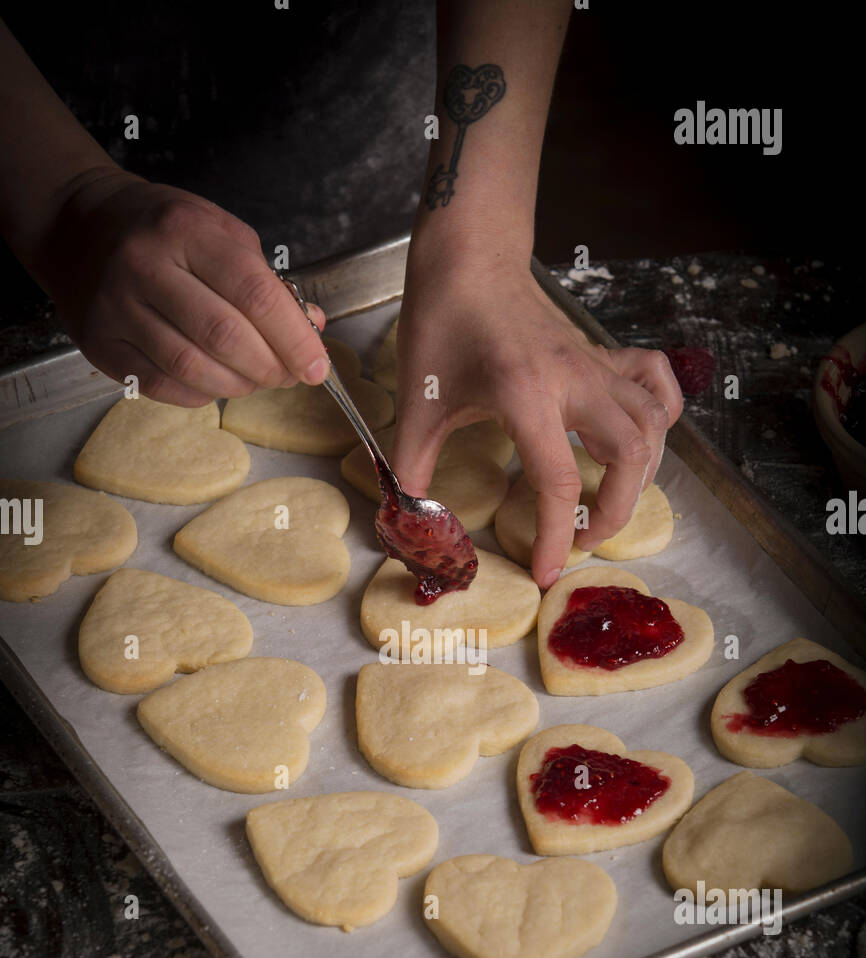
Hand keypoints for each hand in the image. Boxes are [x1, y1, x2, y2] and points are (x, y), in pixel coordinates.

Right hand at [31, 167, 328, 405]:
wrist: (77, 225)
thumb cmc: (161, 229)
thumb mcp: (218, 231)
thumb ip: (266, 280)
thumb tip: (311, 329)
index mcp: (185, 230)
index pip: (254, 294)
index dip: (294, 338)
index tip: (316, 366)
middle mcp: (146, 266)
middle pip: (226, 337)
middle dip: (270, 367)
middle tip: (288, 376)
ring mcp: (118, 308)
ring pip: (193, 368)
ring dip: (239, 385)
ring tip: (256, 379)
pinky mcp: (102, 345)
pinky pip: (164, 385)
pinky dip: (203, 392)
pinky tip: (217, 381)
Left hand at [391, 258, 681, 588]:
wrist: (470, 259)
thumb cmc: (443, 322)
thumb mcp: (418, 399)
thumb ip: (412, 463)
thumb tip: (407, 516)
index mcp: (526, 394)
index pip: (559, 481)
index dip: (554, 537)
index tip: (544, 572)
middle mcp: (573, 379)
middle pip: (631, 454)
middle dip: (616, 510)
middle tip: (583, 538)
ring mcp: (594, 365)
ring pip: (652, 423)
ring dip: (643, 473)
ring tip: (610, 502)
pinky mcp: (602, 356)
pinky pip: (655, 384)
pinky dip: (661, 416)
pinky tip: (642, 440)